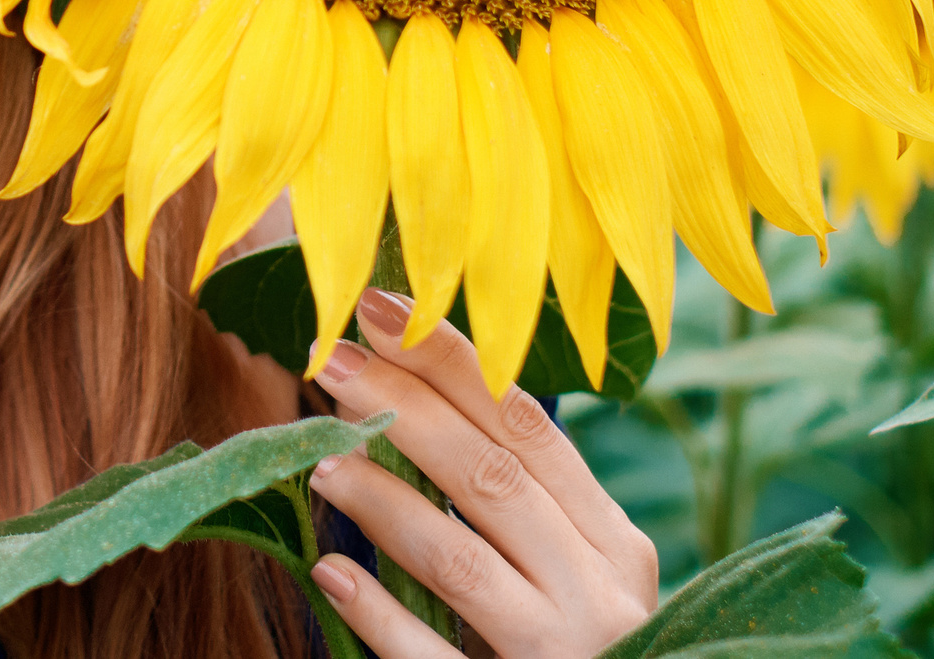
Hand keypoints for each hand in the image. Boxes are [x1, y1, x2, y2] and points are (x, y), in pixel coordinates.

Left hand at [305, 289, 656, 657]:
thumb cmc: (573, 651)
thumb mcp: (570, 572)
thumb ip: (516, 501)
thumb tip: (412, 396)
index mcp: (612, 544)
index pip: (527, 427)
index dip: (450, 362)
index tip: (378, 309)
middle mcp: (598, 594)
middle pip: (491, 479)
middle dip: (405, 410)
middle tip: (330, 360)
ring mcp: (561, 656)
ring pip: (461, 562)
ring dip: (384, 503)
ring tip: (321, 460)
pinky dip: (381, 616)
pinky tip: (329, 574)